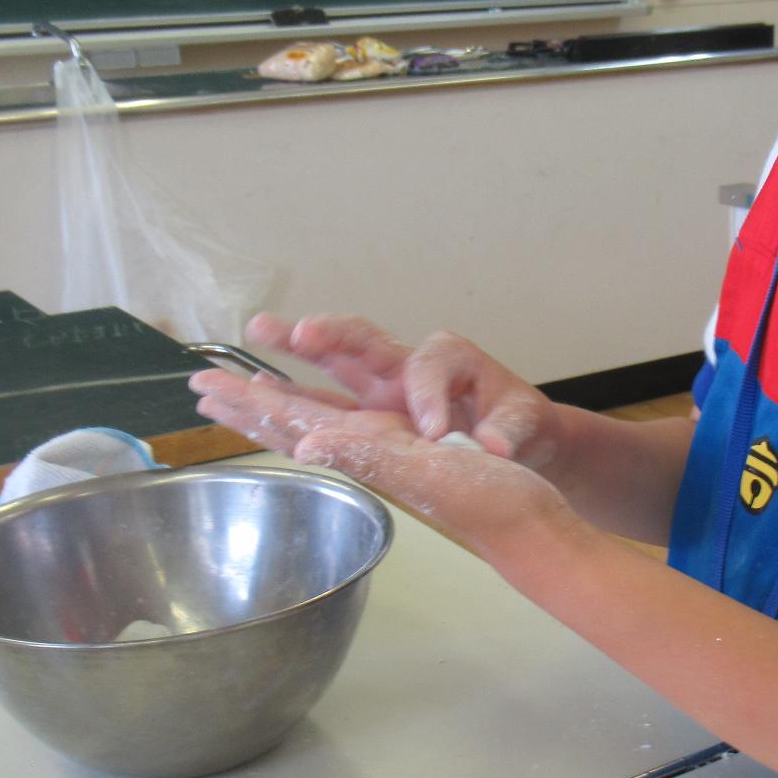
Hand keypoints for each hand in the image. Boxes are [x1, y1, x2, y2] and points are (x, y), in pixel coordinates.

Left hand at [190, 357, 572, 556]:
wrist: (531, 530)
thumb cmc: (489, 500)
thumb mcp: (429, 474)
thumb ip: (369, 459)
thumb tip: (305, 448)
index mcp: (368, 447)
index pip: (294, 420)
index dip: (249, 403)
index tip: (203, 389)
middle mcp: (370, 451)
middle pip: (295, 424)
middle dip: (249, 406)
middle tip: (200, 391)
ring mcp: (389, 455)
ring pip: (318, 428)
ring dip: (277, 410)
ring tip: (243, 400)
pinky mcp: (414, 457)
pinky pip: (352, 432)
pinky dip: (324, 418)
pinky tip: (318, 423)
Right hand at [238, 313, 562, 472]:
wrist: (516, 434)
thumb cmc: (518, 422)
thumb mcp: (524, 423)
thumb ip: (509, 430)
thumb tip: (496, 445)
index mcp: (451, 360)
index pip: (430, 367)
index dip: (429, 395)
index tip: (437, 432)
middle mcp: (406, 367)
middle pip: (361, 341)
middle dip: (328, 336)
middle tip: (294, 332)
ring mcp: (382, 389)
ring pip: (331, 366)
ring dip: (293, 351)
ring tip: (254, 334)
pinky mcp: (369, 415)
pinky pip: (324, 403)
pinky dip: (291, 400)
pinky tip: (254, 397)